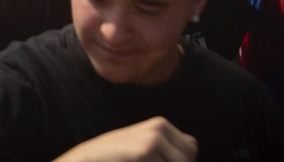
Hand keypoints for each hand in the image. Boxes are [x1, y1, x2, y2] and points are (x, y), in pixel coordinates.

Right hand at [62, 117, 196, 161]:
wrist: (88, 158)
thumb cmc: (116, 157)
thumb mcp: (144, 146)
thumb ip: (170, 144)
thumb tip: (194, 145)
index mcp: (161, 125)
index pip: (191, 149)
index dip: (181, 161)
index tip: (158, 160)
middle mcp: (160, 127)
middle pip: (188, 158)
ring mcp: (154, 138)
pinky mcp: (146, 150)